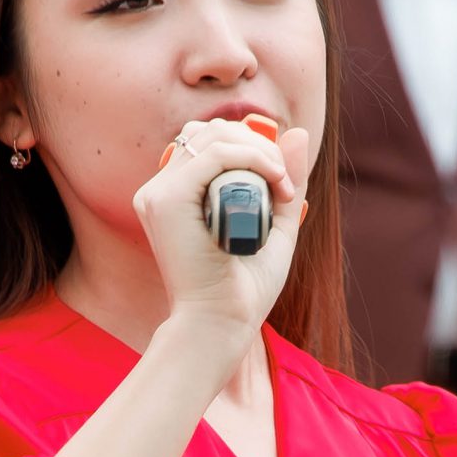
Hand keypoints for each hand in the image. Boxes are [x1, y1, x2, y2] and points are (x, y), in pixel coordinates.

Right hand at [132, 113, 310, 352]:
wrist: (220, 325)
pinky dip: (251, 159)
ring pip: (213, 136)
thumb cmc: (243, 291)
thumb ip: (285, 184)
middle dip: (258, 144)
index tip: (283, 182)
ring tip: (281, 185)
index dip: (251, 145)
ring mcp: (159, 193)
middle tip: (285, 183)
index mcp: (177, 196)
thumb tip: (298, 132)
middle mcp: (161, 190)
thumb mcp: (274, 227)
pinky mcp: (165, 200)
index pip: (209, 141)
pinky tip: (273, 181)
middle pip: (211, 130)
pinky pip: (212, 154)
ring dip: (259, 151)